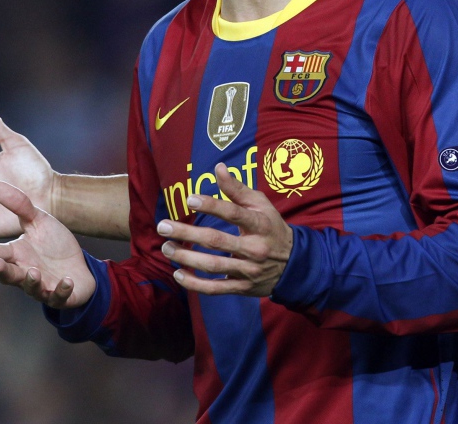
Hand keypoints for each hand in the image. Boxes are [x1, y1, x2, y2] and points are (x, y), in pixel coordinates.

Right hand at [0, 181, 95, 308]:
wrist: (79, 265)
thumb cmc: (53, 244)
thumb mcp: (39, 221)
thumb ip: (20, 206)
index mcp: (16, 254)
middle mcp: (24, 272)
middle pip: (8, 274)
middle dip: (1, 270)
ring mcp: (41, 286)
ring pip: (31, 287)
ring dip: (31, 281)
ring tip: (34, 272)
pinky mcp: (60, 295)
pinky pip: (60, 295)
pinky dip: (62, 289)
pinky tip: (66, 280)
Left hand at [158, 163, 292, 296]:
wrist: (294, 264)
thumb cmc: (271, 227)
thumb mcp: (261, 205)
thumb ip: (238, 189)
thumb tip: (218, 168)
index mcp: (260, 224)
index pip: (234, 213)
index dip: (211, 206)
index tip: (190, 199)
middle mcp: (254, 248)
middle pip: (216, 241)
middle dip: (187, 234)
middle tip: (163, 227)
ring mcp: (248, 270)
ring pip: (212, 266)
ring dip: (185, 258)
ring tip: (166, 248)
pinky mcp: (242, 288)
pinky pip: (215, 288)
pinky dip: (195, 284)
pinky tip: (178, 274)